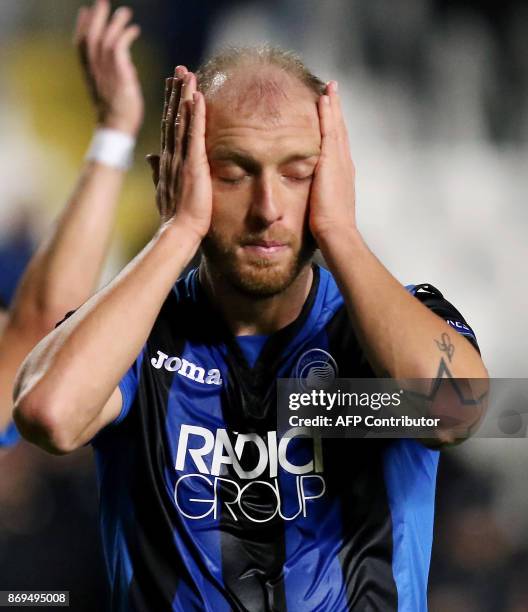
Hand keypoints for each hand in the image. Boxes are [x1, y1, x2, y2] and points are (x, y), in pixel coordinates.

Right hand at [74, 0, 143, 135]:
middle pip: (90, 34)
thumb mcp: (110, 92)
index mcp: (89, 73)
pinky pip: (120, 45)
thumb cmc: (117, 115)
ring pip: (106, 36)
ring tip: (125, 11)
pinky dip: (126, 35)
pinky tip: (135, 30)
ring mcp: (105, 69)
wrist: (117, 127)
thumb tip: (125, 65)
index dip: (81, 27)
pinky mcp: (118, 71)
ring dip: (115, 22)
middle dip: (96, 17)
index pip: (81, 45)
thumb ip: (112, 75)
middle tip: (102, 2)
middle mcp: (94, 68)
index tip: (84, 13)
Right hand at [147, 69, 211, 238]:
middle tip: (180, 70)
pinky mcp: (193, 164)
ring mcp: (180, 158)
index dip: (171, 105)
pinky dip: (196, 114)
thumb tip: (150, 156)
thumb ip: (157, 171)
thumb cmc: (175, 215)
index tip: (173, 86)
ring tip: (188, 74)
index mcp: (167, 161)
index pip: (169, 127)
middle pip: (173, 117)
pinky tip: (198, 96)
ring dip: (185, 96)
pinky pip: (194, 133)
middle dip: (176, 92)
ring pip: (182, 120)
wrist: (179, 230)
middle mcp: (171, 155)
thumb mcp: (164, 189)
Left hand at [309, 81, 356, 241]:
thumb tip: (309, 200)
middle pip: (340, 131)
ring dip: (333, 106)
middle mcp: (344, 165)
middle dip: (337, 112)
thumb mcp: (322, 209)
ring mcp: (340, 161)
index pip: (338, 146)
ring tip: (329, 88)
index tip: (331, 114)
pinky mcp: (332, 161)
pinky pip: (329, 130)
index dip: (335, 129)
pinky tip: (323, 99)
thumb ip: (317, 198)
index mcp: (342, 176)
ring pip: (337, 127)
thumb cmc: (328, 229)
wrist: (336, 232)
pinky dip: (328, 113)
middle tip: (333, 91)